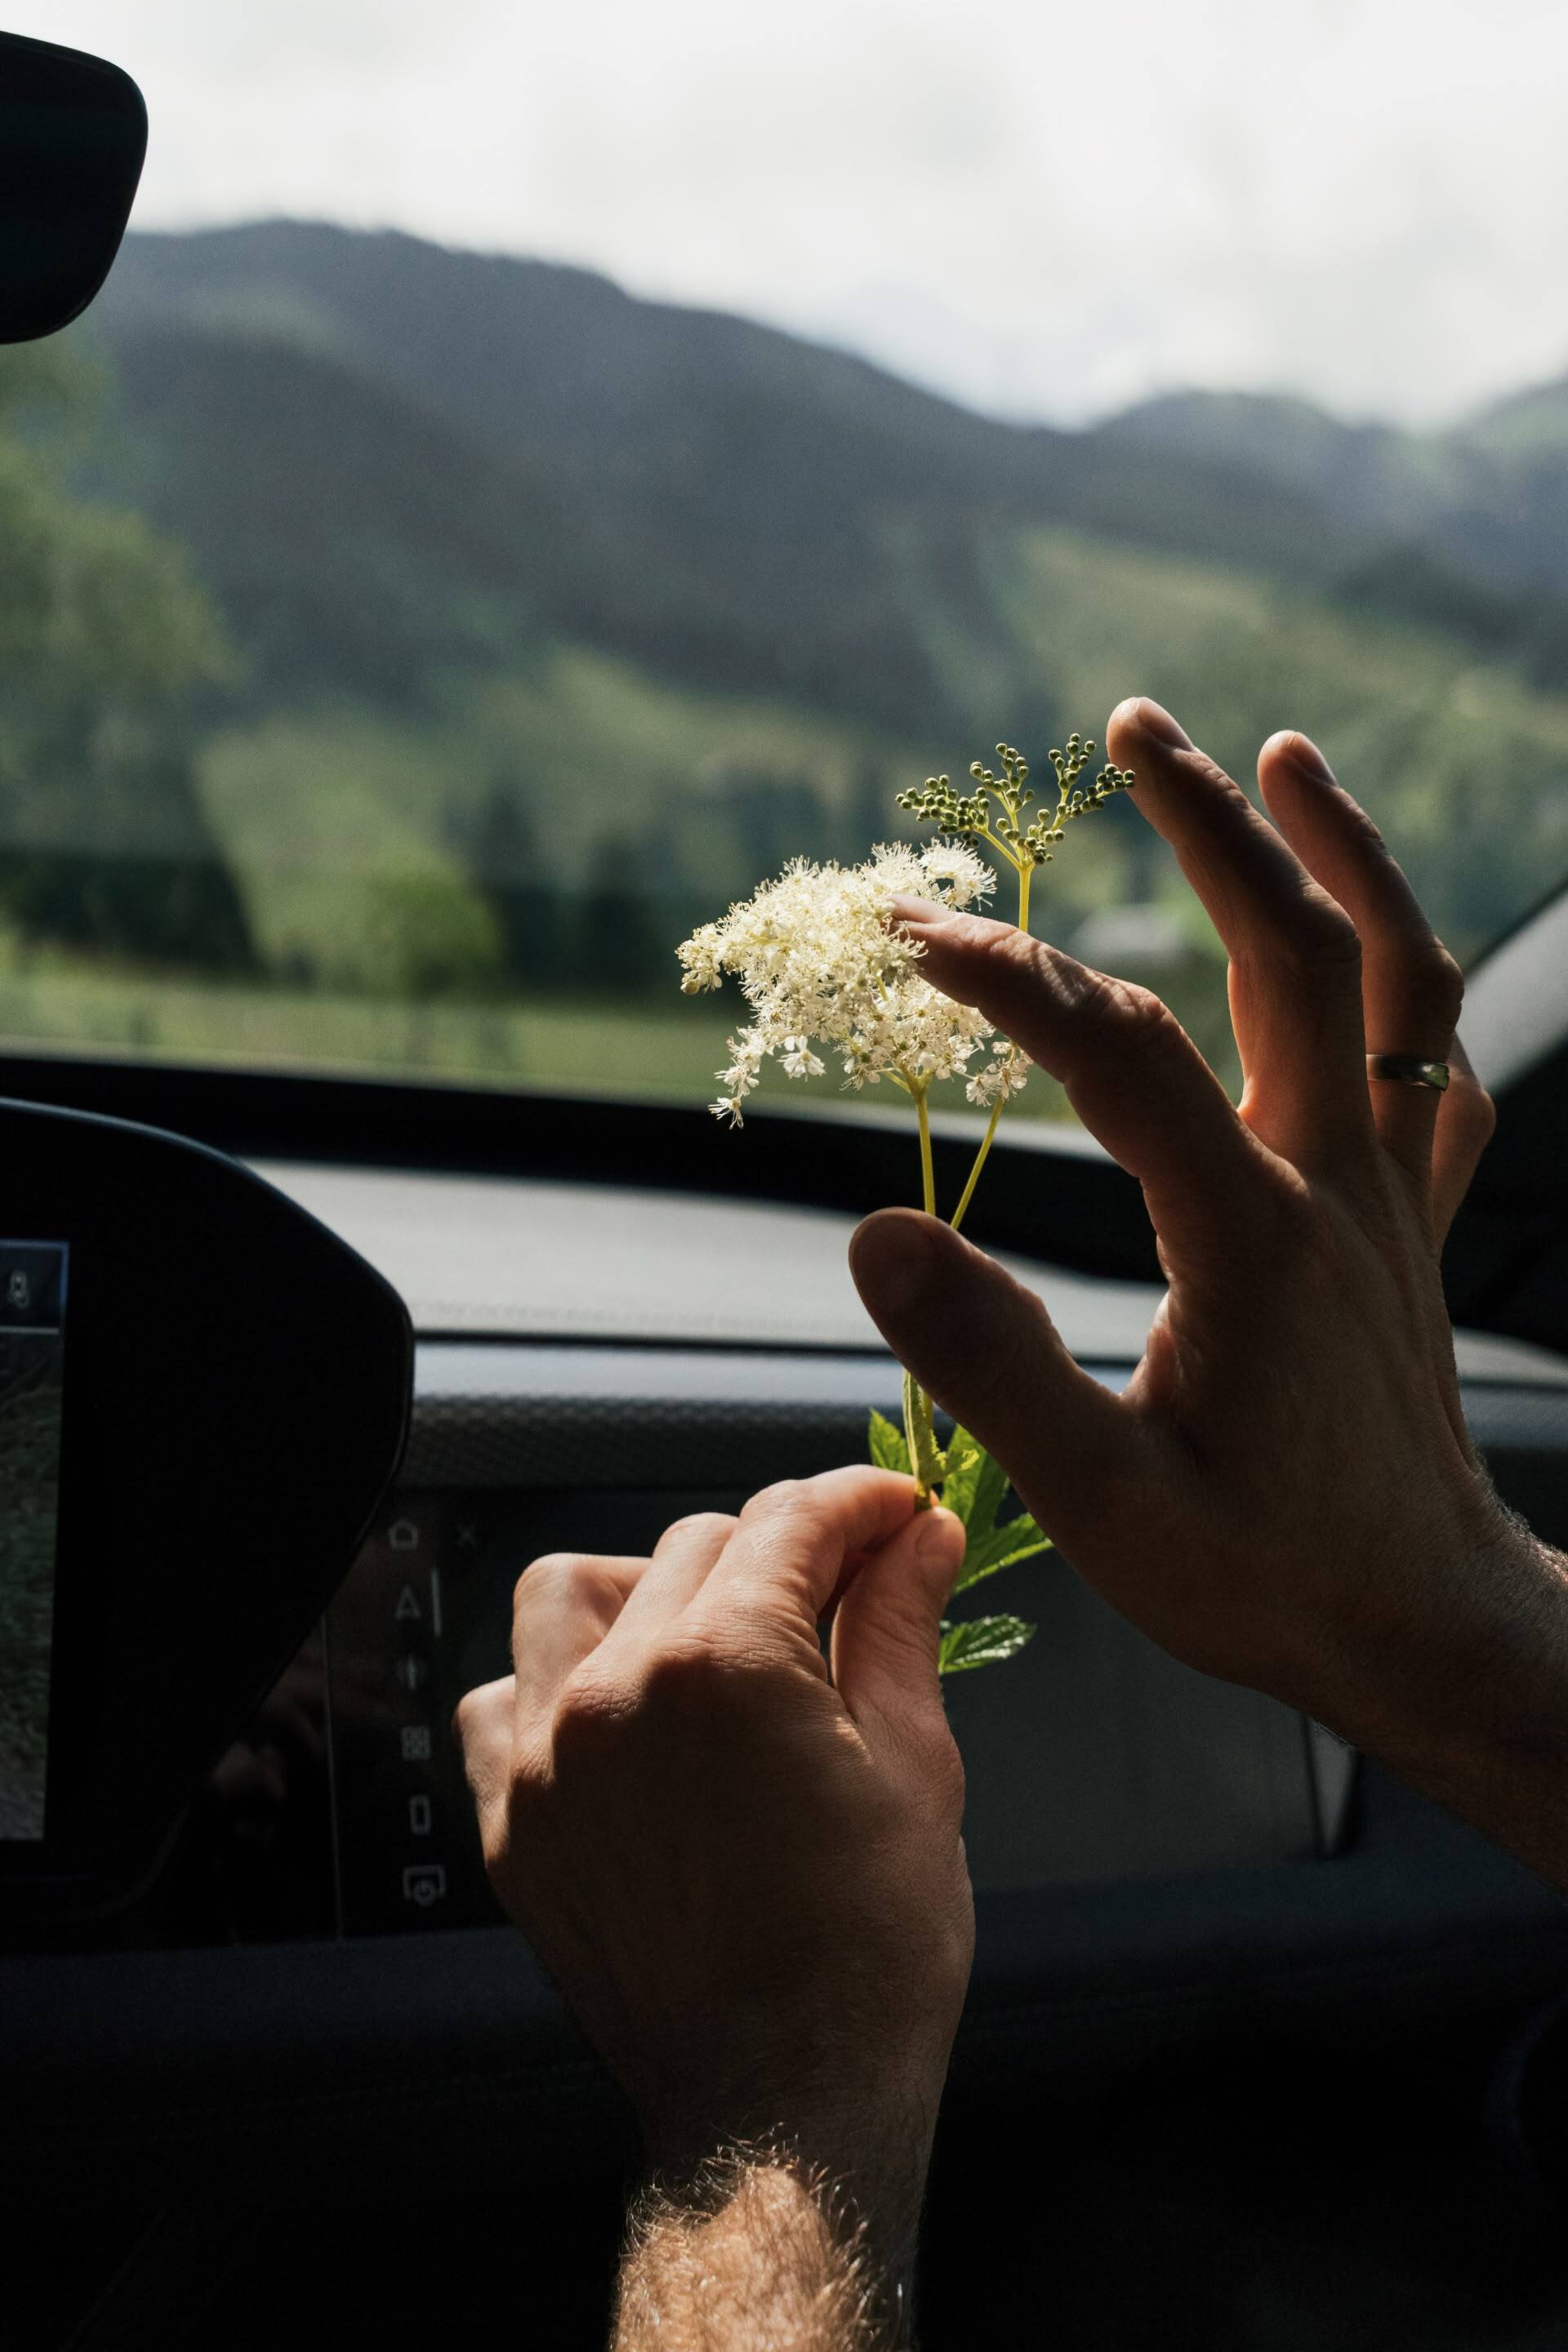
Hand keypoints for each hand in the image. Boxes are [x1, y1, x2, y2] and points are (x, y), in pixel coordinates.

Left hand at [454, 1469, 971, 2272]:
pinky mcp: (511, 1822)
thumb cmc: (868, 1954)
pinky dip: (553, 1683)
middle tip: (843, 1586)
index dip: (857, 1503)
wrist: (779, 2107)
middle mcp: (614, 1690)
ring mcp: (546, 1757)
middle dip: (778, 1548)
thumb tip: (922, 1536)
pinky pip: (500, 1699)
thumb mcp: (916, 1767)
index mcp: (726, 1666)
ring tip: (715, 1637)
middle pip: (693, 1543)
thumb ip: (901, 1627)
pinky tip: (624, 1718)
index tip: (897, 1513)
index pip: (789, 1522)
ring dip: (647, 1588)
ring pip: (569, 1591)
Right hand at [851, 701, 1567, 1881]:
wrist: (1424, 1629)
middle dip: (1211, 822)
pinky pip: (1433, 1072)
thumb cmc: (1261, 1578)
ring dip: (1341, 855)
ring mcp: (1390, 1197)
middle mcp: (1335, 1185)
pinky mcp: (1415, 1229)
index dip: (1009, 977)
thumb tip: (872, 1230)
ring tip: (1283, 754)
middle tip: (1137, 723)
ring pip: (1394, 981)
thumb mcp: (1103, 1501)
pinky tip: (1369, 950)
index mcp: (1249, 1238)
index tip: (911, 934)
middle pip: (1293, 949)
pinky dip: (1407, 986)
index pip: (1117, 1049)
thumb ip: (990, 1363)